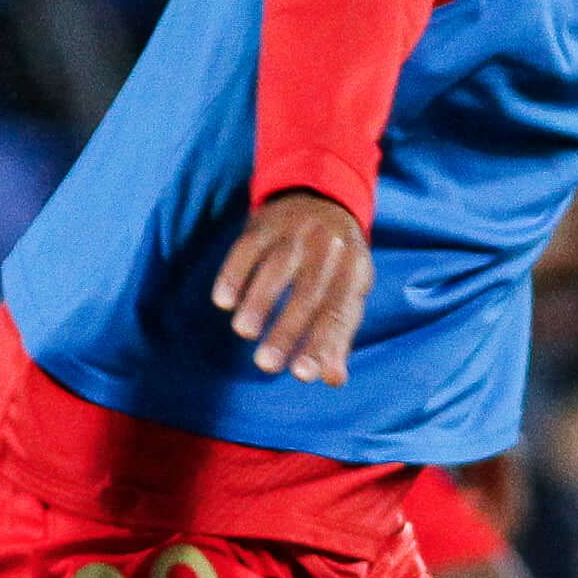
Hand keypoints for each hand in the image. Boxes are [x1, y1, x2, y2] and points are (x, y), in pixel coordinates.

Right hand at [211, 190, 369, 383]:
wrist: (320, 198)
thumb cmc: (335, 264)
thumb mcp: (348, 294)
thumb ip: (339, 337)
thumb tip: (332, 379)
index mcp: (355, 271)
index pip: (339, 313)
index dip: (322, 345)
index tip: (302, 375)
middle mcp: (329, 248)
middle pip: (309, 293)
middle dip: (286, 330)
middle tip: (266, 365)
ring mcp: (297, 232)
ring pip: (278, 267)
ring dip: (259, 300)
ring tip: (243, 332)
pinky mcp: (265, 223)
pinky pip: (247, 247)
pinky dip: (234, 273)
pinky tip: (222, 301)